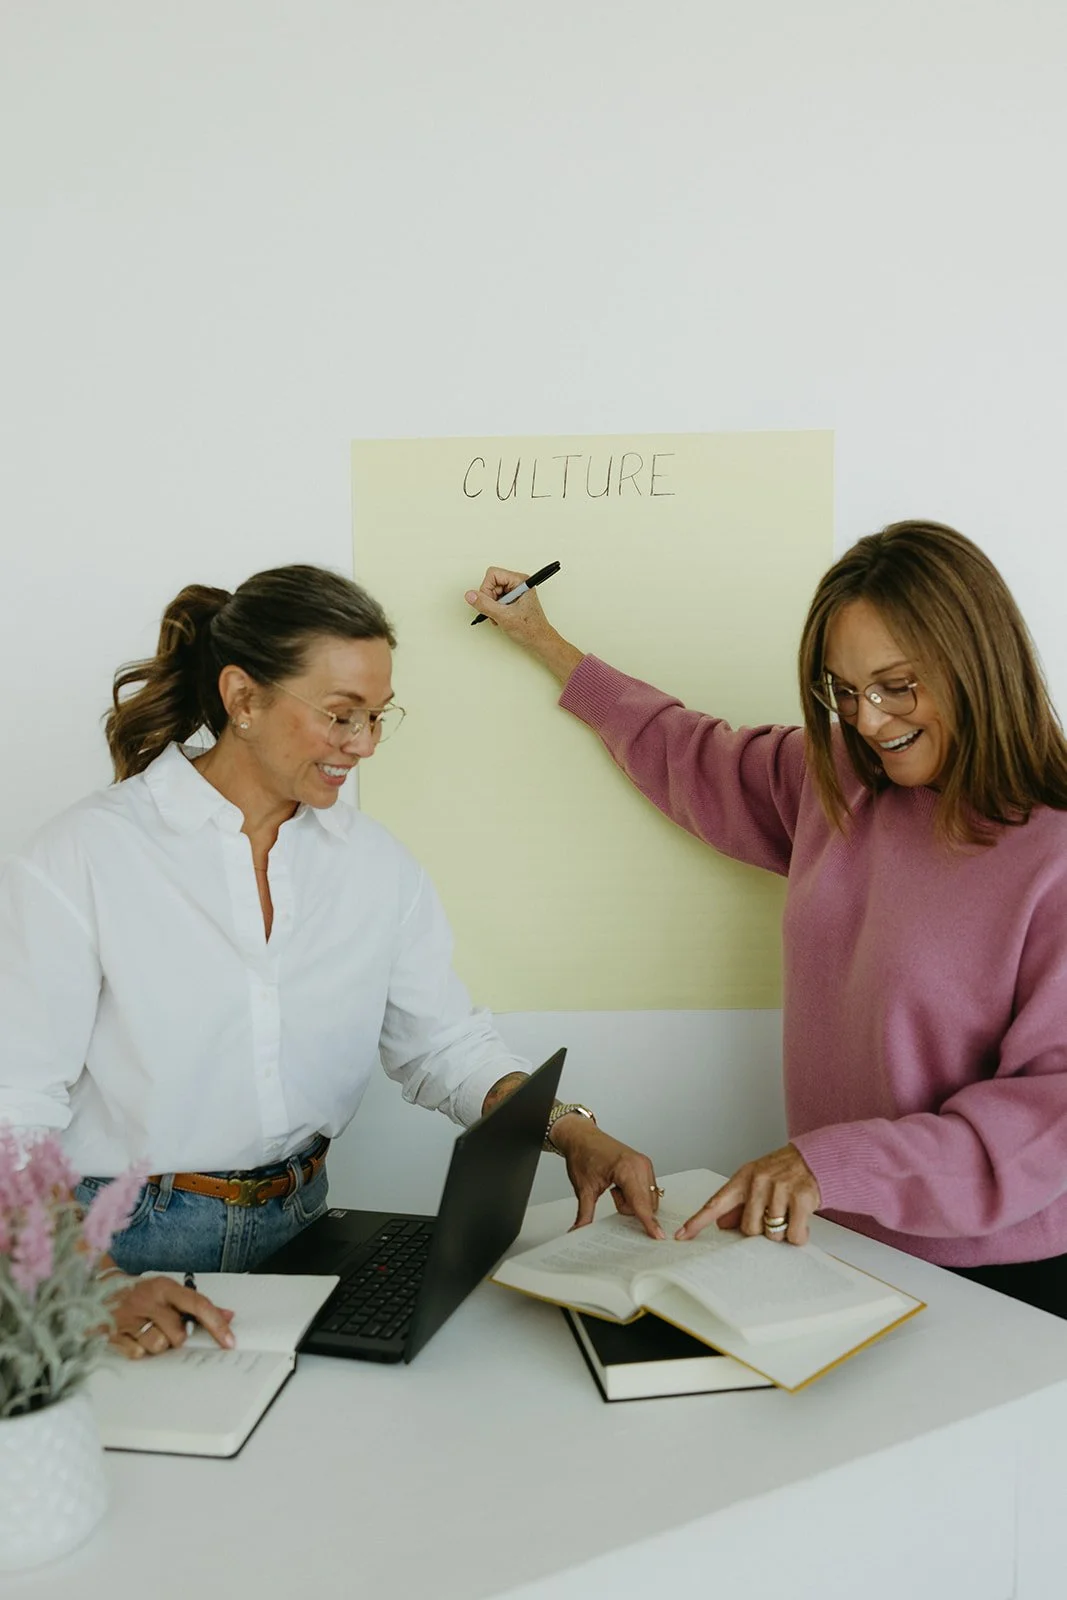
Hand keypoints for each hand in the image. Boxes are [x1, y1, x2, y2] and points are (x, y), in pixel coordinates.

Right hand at [105, 1274, 236, 1359]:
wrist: (98, 1289)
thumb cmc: (141, 1294)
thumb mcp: (168, 1292)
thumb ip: (197, 1305)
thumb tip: (228, 1316)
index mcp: (164, 1287)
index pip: (198, 1305)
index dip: (216, 1325)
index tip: (229, 1342)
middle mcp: (147, 1301)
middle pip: (178, 1334)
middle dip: (176, 1337)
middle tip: (165, 1327)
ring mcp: (128, 1317)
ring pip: (158, 1346)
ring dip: (157, 1344)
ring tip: (147, 1331)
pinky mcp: (112, 1334)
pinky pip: (137, 1354)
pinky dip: (139, 1350)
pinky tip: (133, 1337)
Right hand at [463, 567, 582, 682]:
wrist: (539, 641)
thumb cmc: (530, 629)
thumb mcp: (504, 616)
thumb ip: (485, 604)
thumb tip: (470, 595)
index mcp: (520, 581)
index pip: (493, 574)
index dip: (486, 589)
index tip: (490, 603)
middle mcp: (518, 584)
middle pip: (491, 583)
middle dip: (489, 600)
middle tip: (496, 612)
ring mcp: (515, 592)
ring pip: (491, 592)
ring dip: (491, 607)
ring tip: (499, 617)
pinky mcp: (512, 600)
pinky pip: (495, 600)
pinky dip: (494, 610)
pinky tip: (500, 618)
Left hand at [548, 1115, 664, 1239]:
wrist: (581, 1137)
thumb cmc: (583, 1154)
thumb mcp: (583, 1188)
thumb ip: (584, 1214)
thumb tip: (578, 1232)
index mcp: (627, 1169)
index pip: (640, 1202)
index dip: (649, 1222)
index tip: (658, 1236)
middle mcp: (640, 1165)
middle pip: (647, 1204)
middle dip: (630, 1208)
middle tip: (612, 1193)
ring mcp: (644, 1165)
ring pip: (648, 1199)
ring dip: (632, 1201)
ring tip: (615, 1188)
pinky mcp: (644, 1166)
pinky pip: (647, 1191)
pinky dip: (635, 1194)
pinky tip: (620, 1185)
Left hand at [674, 1144, 820, 1245]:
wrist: (814, 1159)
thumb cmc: (782, 1172)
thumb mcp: (755, 1181)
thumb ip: (738, 1204)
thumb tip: (721, 1224)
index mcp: (743, 1178)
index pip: (715, 1203)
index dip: (697, 1222)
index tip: (682, 1236)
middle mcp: (759, 1181)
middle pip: (749, 1229)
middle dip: (761, 1228)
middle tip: (773, 1213)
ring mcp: (780, 1189)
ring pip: (773, 1234)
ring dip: (782, 1230)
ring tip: (789, 1212)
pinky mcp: (802, 1198)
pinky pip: (794, 1235)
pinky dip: (798, 1234)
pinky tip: (800, 1218)